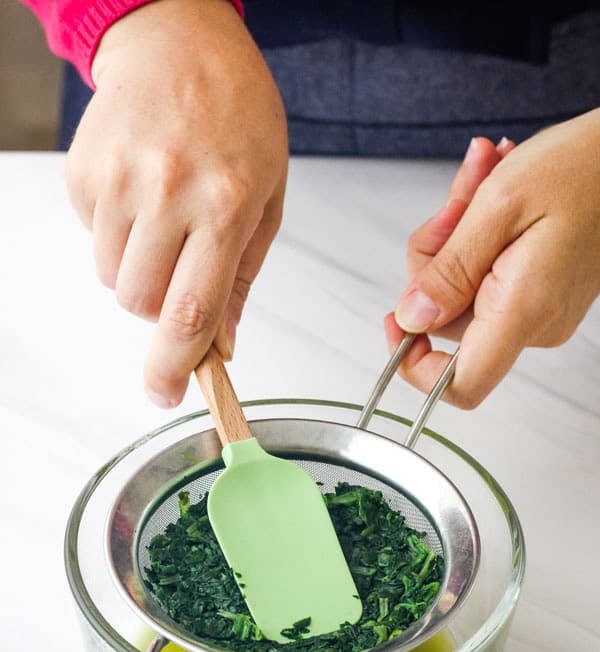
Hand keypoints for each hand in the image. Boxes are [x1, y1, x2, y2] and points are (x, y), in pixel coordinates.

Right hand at [65, 0, 287, 406]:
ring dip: (138, 271)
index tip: (166, 393)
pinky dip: (117, 235)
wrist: (179, 42)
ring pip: (112, 277)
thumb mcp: (267, 197)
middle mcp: (167, 193)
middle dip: (159, 308)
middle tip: (182, 268)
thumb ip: (242, 276)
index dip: (175, 365)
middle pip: (140, 303)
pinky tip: (141, 193)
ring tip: (165, 219)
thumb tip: (220, 343)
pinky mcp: (85, 171)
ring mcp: (118, 180)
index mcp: (224, 205)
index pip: (191, 310)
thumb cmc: (237, 117)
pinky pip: (93, 239)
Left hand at [387, 111, 599, 408]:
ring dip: (457, 233)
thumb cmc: (583, 168)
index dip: (415, 366)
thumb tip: (412, 318)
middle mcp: (534, 323)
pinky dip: (479, 234)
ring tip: (480, 179)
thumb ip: (448, 271)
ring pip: (462, 289)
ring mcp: (539, 310)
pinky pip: (487, 275)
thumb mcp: (499, 207)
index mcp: (522, 311)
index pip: (461, 385)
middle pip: (448, 321)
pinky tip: (490, 189)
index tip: (395, 322)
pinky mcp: (541, 292)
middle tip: (456, 205)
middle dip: (436, 258)